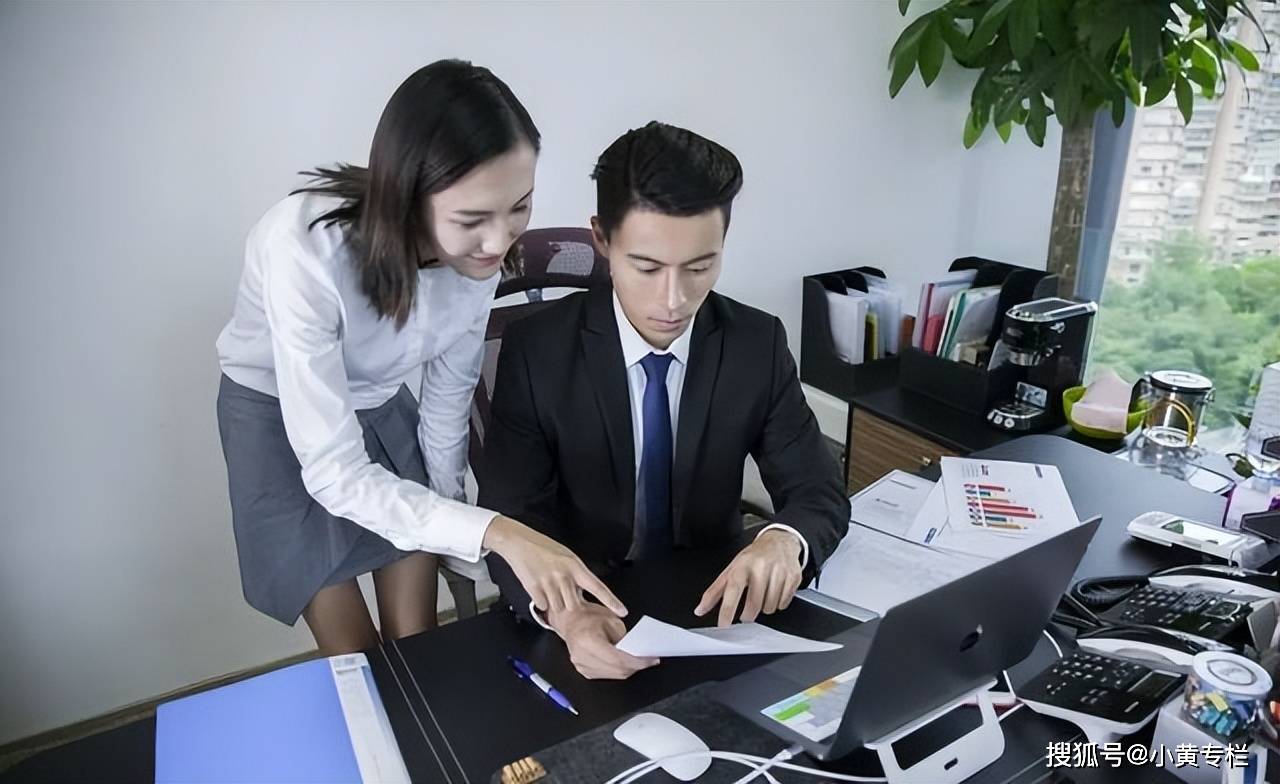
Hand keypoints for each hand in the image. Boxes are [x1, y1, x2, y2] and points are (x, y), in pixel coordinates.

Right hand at [483, 515, 626, 616]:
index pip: (598, 587)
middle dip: (569, 602)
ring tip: (548, 585)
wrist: (519, 542)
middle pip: (574, 605)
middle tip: (560, 589)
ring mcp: (549, 582)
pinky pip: (543, 606)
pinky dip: (541, 601)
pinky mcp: (534, 589)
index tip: (623, 611)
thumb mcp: (566, 557)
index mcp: (575, 566)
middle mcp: (564, 575)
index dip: (612, 601)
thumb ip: (576, 575)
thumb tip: (582, 592)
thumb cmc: (543, 548)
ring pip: (558, 608)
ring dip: (554, 602)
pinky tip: (538, 588)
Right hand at [548, 603, 658, 679]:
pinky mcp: (583, 670)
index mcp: (587, 640)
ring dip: (629, 669)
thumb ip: (625, 638)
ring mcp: (580, 665)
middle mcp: (581, 655)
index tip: (652, 659)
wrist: (570, 620)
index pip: (618, 658)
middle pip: (617, 670)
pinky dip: (619, 670)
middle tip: (650, 660)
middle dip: (636, 666)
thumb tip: (638, 652)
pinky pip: (607, 675)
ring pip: (613, 675)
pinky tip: (627, 663)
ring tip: (641, 661)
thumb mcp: (611, 619)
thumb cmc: (589, 616)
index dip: (637, 661)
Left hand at [694, 530, 803, 627]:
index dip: (727, 609)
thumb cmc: (753, 557)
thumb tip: (700, 609)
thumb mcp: (732, 569)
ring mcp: (779, 571)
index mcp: (743, 564)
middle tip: (746, 613)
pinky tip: (774, 591)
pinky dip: (777, 604)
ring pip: (769, 607)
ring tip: (762, 595)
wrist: (779, 541)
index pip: (733, 589)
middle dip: (748, 615)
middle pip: (754, 604)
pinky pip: (783, 604)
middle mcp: (761, 566)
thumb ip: (715, 591)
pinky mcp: (793, 577)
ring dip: (763, 608)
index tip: (723, 624)